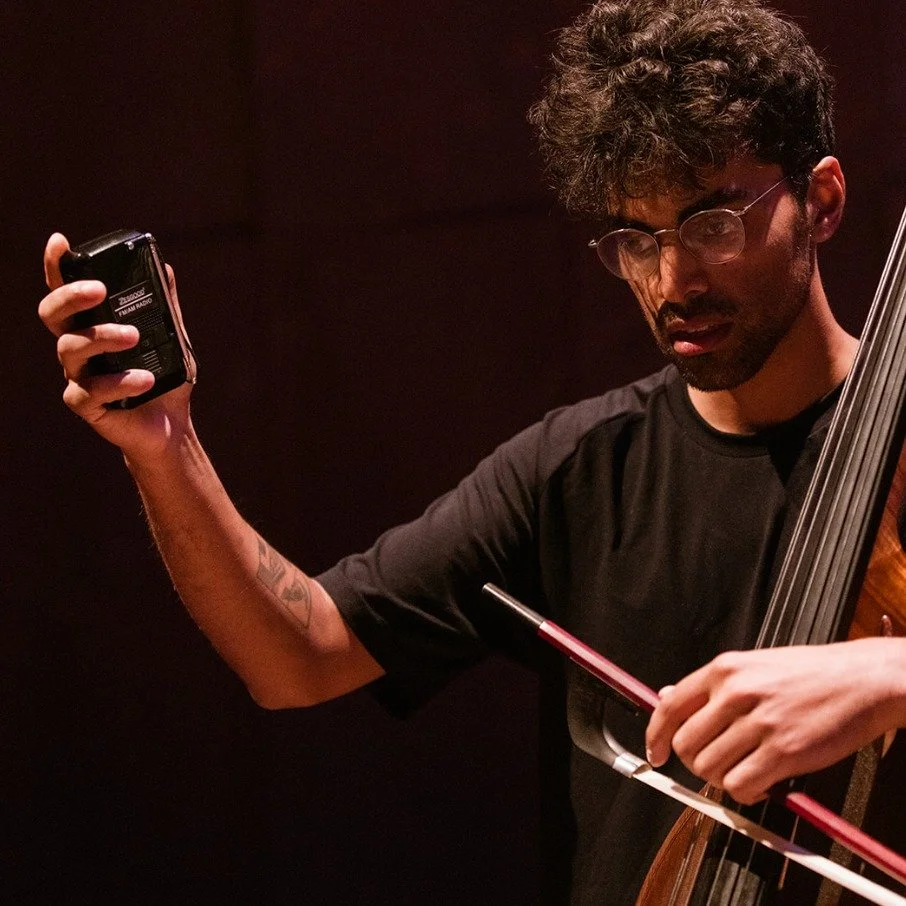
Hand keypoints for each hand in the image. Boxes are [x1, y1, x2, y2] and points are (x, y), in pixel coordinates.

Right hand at [38, 232, 192, 459]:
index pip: (66, 292)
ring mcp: (78, 376)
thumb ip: (165, 307)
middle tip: (100, 290)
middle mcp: (78, 348)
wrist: (172, 426)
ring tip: (134, 337)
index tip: (59, 241)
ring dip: (102, 337)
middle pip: (53, 314)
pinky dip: (117, 383)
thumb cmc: (165, 378)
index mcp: (92, 325)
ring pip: (70, 349)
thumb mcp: (172, 338)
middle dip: (71, 296)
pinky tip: (144, 381)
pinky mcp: (87, 406)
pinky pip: (87, 392)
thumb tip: (166, 269)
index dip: (56, 266)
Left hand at [644, 638, 905, 803]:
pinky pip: (742, 785)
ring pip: (709, 768)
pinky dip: (745, 793)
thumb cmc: (812, 672)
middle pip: (686, 744)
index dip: (656, 735)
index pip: (670, 707)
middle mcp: (736, 692)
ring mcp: (759, 722)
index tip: (655, 753)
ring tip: (743, 769)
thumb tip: (668, 696)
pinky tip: (759, 783)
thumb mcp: (753, 664)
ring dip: (721, 778)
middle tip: (714, 763)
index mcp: (724, 669)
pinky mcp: (784, 751)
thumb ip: (710, 685)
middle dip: (694, 762)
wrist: (864, 678)